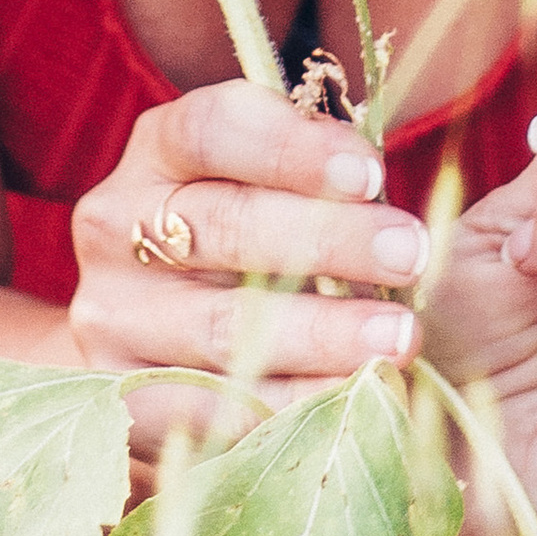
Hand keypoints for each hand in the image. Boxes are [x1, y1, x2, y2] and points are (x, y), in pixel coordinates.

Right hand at [70, 80, 429, 461]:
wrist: (157, 350)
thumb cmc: (249, 245)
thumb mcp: (271, 188)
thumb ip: (330, 172)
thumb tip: (423, 172)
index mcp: (160, 151)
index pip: (212, 129)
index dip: (292, 148)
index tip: (371, 173)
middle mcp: (118, 223)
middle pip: (225, 223)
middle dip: (329, 239)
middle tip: (411, 255)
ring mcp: (113, 313)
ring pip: (222, 324)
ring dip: (322, 332)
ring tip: (400, 337)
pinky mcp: (122, 393)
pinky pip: (215, 405)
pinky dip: (292, 402)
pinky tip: (355, 394)